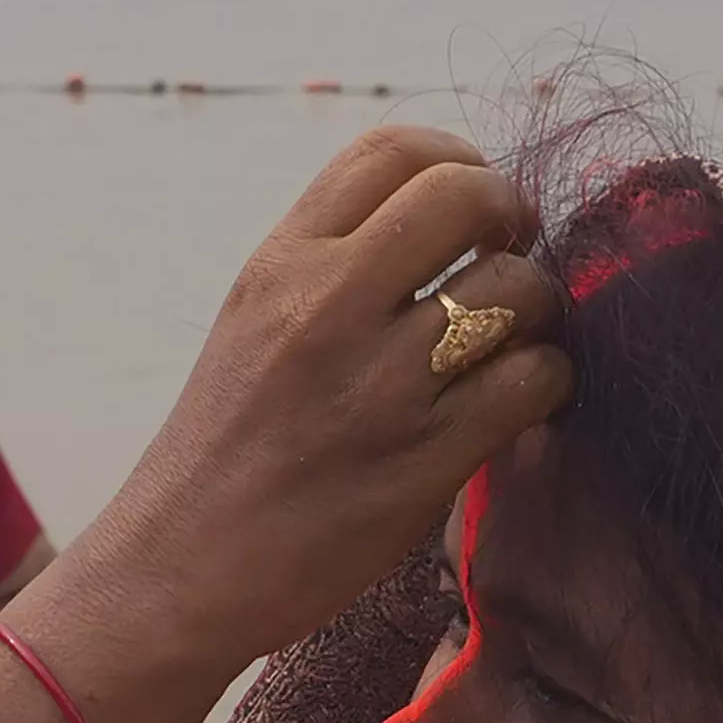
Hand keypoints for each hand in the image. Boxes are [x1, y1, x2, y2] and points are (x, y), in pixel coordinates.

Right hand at [59, 129, 567, 681]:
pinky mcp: (421, 461)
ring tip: (511, 346)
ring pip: (517, 290)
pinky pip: (533, 382)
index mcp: (281, 265)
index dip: (460, 159)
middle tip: (512, 260)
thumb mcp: (251, 324)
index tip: (470, 209)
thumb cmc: (224, 452)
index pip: (392, 150)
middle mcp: (326, 308)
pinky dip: (545, 385)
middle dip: (512, 216)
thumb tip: (445, 217)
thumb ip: (331, 265)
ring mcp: (377, 386)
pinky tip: (517, 405)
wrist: (177, 572)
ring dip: (537, 312)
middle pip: (467, 196)